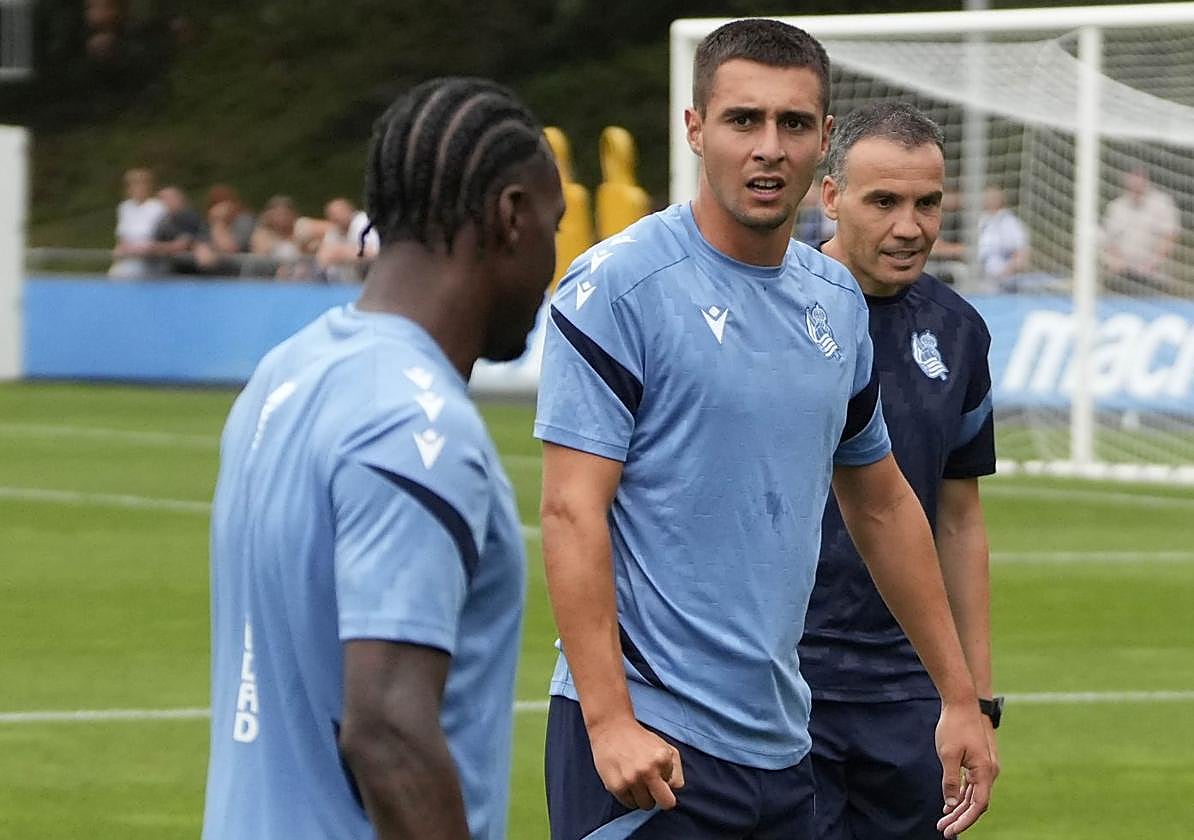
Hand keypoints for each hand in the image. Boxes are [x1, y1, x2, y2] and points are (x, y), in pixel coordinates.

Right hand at [587, 717, 684, 810]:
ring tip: (636, 781)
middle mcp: (648, 770)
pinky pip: (629, 804)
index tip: (658, 773)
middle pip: (666, 803)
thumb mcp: (665, 747)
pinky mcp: (616, 787)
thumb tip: (673, 789)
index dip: (666, 780)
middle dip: (661, 798)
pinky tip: (625, 781)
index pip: (676, 786)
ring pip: (647, 805)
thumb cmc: (640, 739)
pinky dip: (629, 796)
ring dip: (643, 796)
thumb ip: (676, 769)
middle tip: (652, 788)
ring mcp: (631, 780)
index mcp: (662, 758)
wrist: (611, 728)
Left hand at [934, 700, 994, 836]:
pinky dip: (960, 795)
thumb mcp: (948, 754)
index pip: (978, 805)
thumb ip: (950, 780)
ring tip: (943, 820)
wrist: (962, 702)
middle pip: (976, 803)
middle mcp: (989, 772)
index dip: (965, 820)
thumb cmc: (954, 726)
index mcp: (985, 771)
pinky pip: (971, 785)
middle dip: (959, 818)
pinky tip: (949, 804)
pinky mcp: (977, 762)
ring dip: (958, 808)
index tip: (951, 831)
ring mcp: (984, 767)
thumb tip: (950, 804)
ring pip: (973, 795)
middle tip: (943, 830)